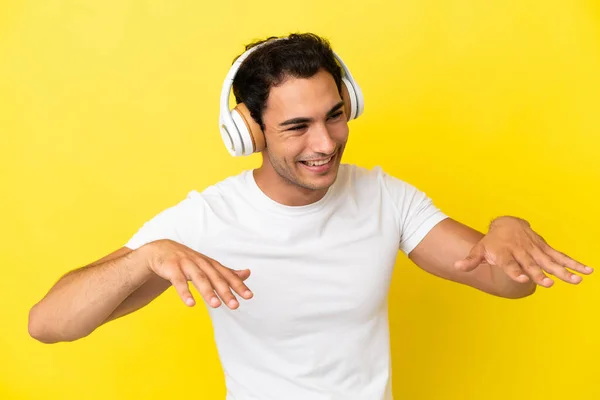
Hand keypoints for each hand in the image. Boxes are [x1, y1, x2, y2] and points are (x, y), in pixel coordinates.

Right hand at [142, 239, 252, 308]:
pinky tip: (190, 303)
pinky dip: (184, 292)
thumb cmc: (188, 261)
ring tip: (216, 305)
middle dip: (226, 291)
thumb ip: (226, 272)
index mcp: (211, 264)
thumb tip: (247, 273)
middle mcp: (201, 263)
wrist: (161, 250)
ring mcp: (186, 264)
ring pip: (199, 279)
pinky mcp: (172, 268)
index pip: (227, 275)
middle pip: (215, 278)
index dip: (238, 285)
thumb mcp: (208, 266)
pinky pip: (178, 281)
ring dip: (208, 292)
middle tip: (235, 305)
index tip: (249, 296)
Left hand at [454, 216, 592, 287]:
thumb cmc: (492, 242)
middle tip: (548, 284)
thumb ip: (470, 260)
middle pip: (532, 265)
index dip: (515, 272)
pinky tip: (587, 270)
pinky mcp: (545, 248)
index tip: (522, 279)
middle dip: (540, 274)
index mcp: (506, 255)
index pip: (510, 264)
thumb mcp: (479, 250)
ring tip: (576, 280)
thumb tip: (456, 267)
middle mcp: (522, 252)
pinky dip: (573, 263)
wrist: (506, 223)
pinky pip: (560, 256)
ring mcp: (535, 250)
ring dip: (563, 270)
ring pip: (550, 261)